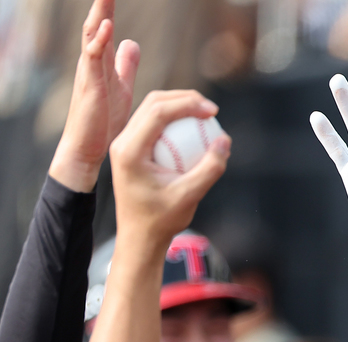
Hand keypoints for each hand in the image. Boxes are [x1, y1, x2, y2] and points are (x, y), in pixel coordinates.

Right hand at [49, 0, 139, 192]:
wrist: (88, 147)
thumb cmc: (104, 119)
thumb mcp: (120, 85)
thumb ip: (124, 64)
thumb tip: (131, 42)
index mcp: (100, 61)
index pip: (105, 27)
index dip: (108, 7)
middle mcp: (91, 62)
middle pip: (96, 25)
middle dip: (102, 4)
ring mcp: (88, 72)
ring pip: (91, 35)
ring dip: (99, 14)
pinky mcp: (90, 85)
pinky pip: (93, 58)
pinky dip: (99, 40)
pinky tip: (108, 26)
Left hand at [109, 90, 228, 248]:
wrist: (139, 237)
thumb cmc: (161, 221)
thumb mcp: (189, 196)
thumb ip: (209, 169)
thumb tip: (225, 141)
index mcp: (129, 150)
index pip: (157, 112)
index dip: (187, 104)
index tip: (213, 111)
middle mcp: (122, 141)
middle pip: (153, 102)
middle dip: (185, 98)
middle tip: (212, 109)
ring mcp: (125, 143)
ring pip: (152, 109)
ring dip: (180, 106)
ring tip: (205, 115)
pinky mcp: (133, 148)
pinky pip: (155, 124)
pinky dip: (176, 121)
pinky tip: (195, 130)